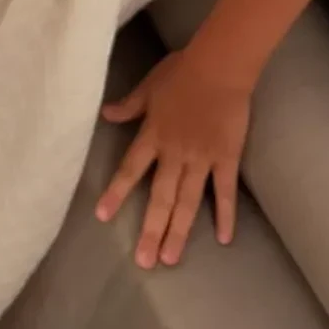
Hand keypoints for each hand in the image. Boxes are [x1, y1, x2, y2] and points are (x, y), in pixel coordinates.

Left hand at [96, 51, 251, 267]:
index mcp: (153, 135)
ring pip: (188, 201)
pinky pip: (224, 192)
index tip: (103, 216)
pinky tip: (224, 239)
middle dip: (151, 229)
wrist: (218, 67)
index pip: (130, 169)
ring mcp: (201, 159)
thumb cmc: (181, 72)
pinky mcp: (226, 158)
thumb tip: (106, 114)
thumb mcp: (149, 87)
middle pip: (160, 197)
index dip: (116, 193)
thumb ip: (130, 106)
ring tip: (170, 258)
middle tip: (144, 261)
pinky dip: (224, 215)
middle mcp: (174, 153)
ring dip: (179, 231)